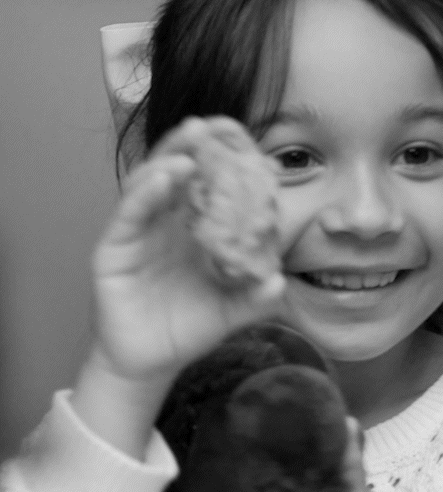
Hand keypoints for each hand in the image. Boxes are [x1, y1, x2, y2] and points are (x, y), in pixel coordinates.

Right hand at [72, 117, 285, 457]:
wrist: (149, 365)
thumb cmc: (186, 330)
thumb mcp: (229, 313)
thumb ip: (254, 298)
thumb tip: (281, 281)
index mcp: (192, 229)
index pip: (205, 185)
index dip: (220, 161)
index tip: (241, 140)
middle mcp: (163, 222)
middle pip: (175, 173)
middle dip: (191, 147)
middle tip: (211, 126)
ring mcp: (136, 232)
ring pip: (149, 184)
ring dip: (168, 162)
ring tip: (191, 150)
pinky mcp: (113, 248)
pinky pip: (128, 214)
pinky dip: (145, 193)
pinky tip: (164, 178)